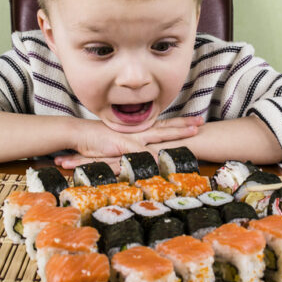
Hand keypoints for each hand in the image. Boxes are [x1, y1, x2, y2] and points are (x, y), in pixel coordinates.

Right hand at [55, 116, 203, 171]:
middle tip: (202, 122)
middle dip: (185, 126)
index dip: (180, 125)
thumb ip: (133, 152)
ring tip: (193, 134)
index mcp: (139, 133)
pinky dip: (149, 155)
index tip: (196, 122)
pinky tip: (162, 159)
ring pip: (158, 136)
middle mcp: (139, 134)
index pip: (164, 127)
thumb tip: (148, 157)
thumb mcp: (118, 148)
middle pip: (166, 128)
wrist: (79, 134)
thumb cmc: (96, 140)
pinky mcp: (121, 146)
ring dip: (175, 135)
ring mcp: (131, 139)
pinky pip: (138, 151)